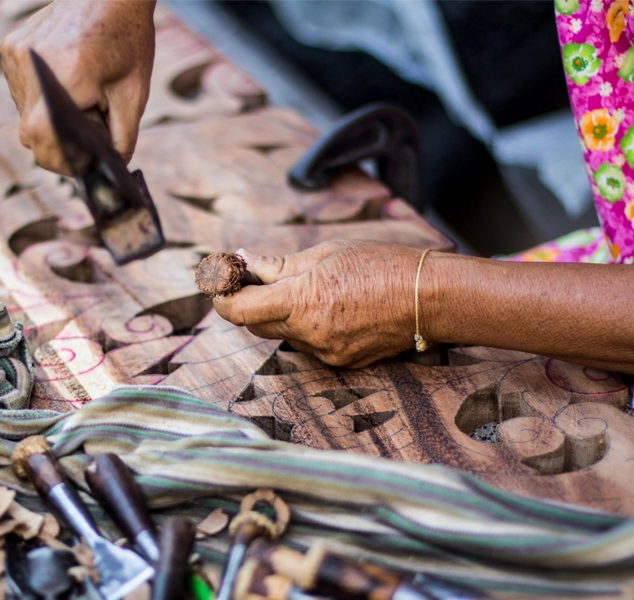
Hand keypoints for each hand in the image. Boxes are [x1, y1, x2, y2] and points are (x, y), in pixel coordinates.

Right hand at [1, 0, 155, 173]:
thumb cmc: (127, 40)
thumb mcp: (133, 95)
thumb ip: (122, 138)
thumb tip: (112, 168)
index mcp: (68, 75)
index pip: (43, 138)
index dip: (59, 161)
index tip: (79, 167)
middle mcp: (34, 64)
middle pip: (30, 134)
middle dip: (57, 146)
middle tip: (84, 141)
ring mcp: (17, 55)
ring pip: (24, 115)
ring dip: (48, 121)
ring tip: (79, 102)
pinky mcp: (11, 48)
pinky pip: (20, 92)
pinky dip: (41, 99)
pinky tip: (65, 84)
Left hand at [213, 241, 422, 367]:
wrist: (430, 297)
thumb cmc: (380, 264)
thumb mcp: (326, 253)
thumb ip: (279, 264)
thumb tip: (243, 260)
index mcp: (301, 301)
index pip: (240, 310)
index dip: (223, 297)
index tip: (221, 282)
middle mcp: (308, 334)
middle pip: (256, 325)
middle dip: (250, 303)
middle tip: (257, 277)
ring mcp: (325, 353)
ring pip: (284, 335)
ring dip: (283, 314)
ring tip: (311, 288)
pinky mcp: (341, 363)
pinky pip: (309, 345)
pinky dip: (308, 327)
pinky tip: (333, 308)